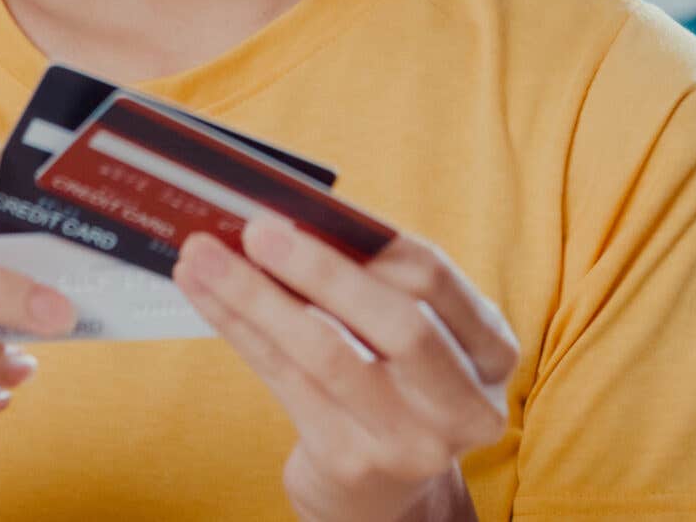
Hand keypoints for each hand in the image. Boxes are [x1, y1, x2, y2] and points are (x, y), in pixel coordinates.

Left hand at [173, 217, 517, 521]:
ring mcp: (411, 442)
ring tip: (204, 256)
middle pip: (398, 324)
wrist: (379, 490)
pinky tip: (205, 294)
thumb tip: (292, 214)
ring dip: (256, 296)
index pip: (436, 279)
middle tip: (257, 229)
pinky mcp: (351, 461)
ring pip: (326, 354)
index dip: (375, 239)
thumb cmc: (390, 381)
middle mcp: (465, 405)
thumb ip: (375, 281)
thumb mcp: (410, 336)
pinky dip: (240, 328)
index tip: (314, 205)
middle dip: (321, 269)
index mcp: (492, 352)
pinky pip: (285, 380)